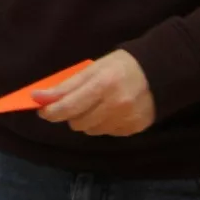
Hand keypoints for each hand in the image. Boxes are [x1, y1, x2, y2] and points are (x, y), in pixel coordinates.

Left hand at [35, 50, 155, 135]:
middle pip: (78, 122)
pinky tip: (111, 111)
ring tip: (96, 105)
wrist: (159, 72)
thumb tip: (40, 97)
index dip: (52, 111)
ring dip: (86, 121)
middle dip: (70, 114)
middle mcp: (116, 104)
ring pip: (91, 130)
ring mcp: (127, 119)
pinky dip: (103, 125)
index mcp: (103, 84)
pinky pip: (107, 133)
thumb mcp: (93, 68)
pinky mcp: (134, 128)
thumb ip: (68, 85)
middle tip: (73, 103)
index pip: (70, 106)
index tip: (41, 110)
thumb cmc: (120, 66)